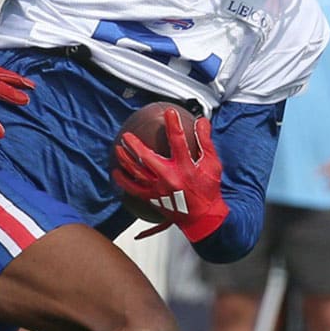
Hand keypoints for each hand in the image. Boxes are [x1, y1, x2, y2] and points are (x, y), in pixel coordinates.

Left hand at [112, 110, 228, 242]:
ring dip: (125, 160)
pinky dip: (123, 181)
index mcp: (186, 167)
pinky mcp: (153, 198)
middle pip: (147, 157)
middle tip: (126, 136)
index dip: (173, 125)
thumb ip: (205, 142)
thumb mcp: (212, 164)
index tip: (169, 112)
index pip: (178, 141)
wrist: (203, 218)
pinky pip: (133, 189)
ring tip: (118, 149)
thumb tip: (202, 122)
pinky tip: (116, 173)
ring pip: (137, 172)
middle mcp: (170, 177)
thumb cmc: (208, 189)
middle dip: (134, 145)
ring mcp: (159, 189)